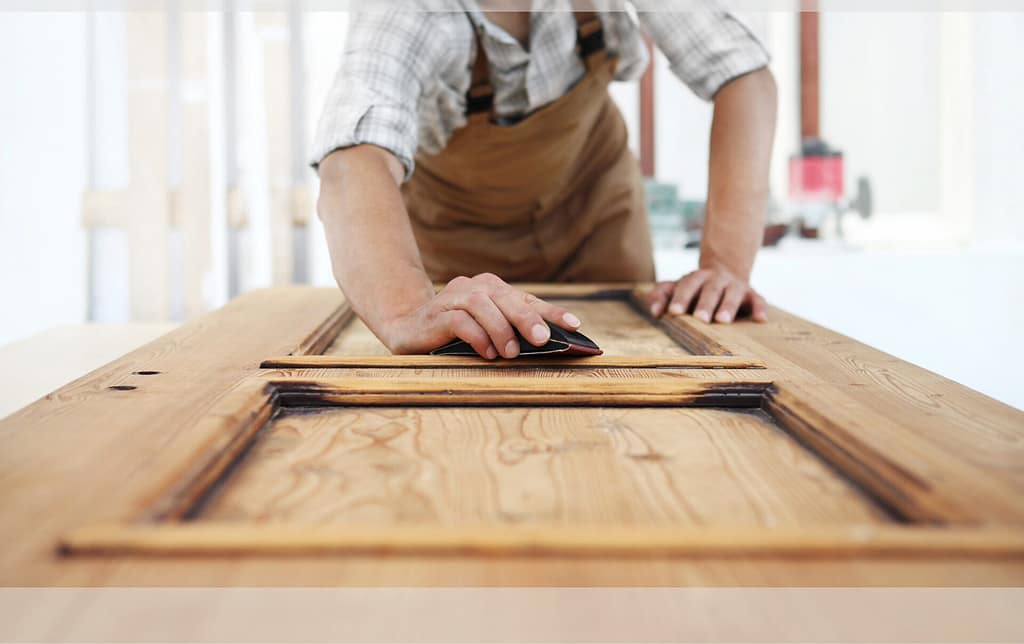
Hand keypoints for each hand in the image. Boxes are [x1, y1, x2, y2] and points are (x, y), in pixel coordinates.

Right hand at [381, 273, 582, 357]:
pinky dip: (476, 336)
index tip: (576, 325)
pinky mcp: (435, 315)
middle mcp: (473, 287)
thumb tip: (548, 346)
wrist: (407, 329)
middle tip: (543, 339)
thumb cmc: (455, 334)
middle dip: (527, 318)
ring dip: (500, 328)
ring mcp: (452, 298)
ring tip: (511, 353)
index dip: (551, 311)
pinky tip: (486, 353)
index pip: (526, 298)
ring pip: (482, 305)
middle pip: (505, 297)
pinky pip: (459, 320)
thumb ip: (511, 333)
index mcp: (491, 289)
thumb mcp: (487, 332)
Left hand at [646, 267, 767, 323]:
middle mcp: (716, 280)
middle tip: (700, 319)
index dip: (681, 298)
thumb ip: (662, 295)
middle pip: (710, 290)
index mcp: (696, 278)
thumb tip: (654, 312)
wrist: (725, 272)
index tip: (674, 311)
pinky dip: (759, 309)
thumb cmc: (695, 288)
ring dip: (728, 306)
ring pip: (733, 294)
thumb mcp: (677, 288)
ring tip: (723, 321)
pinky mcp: (751, 294)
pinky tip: (760, 319)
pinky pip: (758, 300)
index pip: (687, 286)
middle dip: (705, 304)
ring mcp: (735, 286)